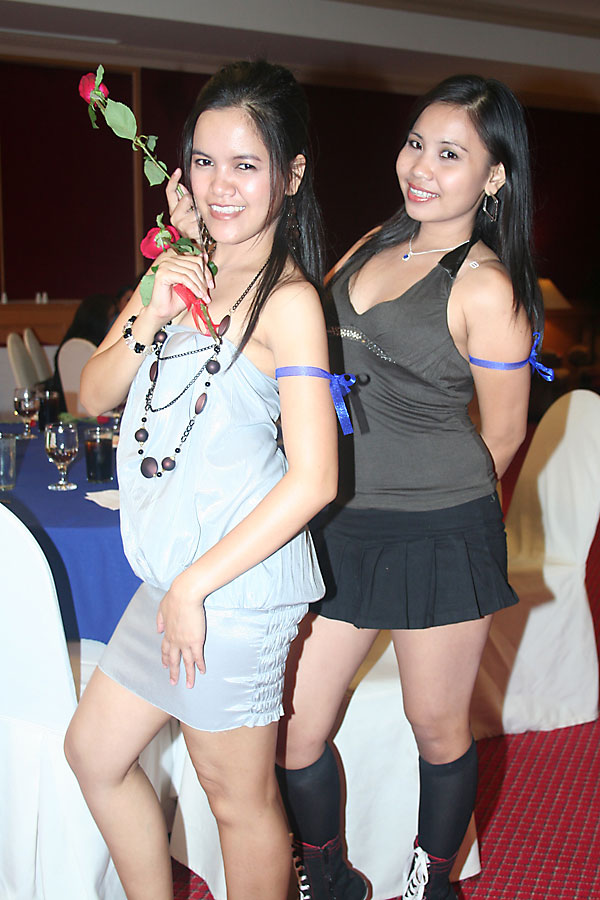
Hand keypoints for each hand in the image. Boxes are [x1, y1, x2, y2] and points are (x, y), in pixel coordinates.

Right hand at [149, 251, 212, 322]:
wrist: (164, 312)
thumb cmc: (176, 299)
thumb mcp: (192, 284)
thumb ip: (198, 271)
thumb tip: (206, 257)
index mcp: (176, 259)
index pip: (197, 260)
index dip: (207, 272)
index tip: (211, 285)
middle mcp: (169, 260)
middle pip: (195, 265)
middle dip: (204, 280)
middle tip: (206, 293)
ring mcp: (165, 265)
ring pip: (191, 272)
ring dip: (199, 285)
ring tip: (203, 296)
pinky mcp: (163, 273)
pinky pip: (184, 278)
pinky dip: (193, 287)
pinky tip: (198, 294)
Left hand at [157, 570, 206, 687]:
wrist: (185, 595)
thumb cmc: (175, 597)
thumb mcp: (162, 608)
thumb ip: (160, 620)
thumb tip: (158, 630)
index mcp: (167, 632)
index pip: (166, 649)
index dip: (166, 657)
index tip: (165, 665)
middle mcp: (175, 640)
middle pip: (174, 660)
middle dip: (174, 672)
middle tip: (173, 682)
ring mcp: (185, 642)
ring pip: (186, 662)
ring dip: (188, 674)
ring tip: (190, 685)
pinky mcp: (196, 641)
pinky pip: (198, 657)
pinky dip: (200, 665)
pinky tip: (202, 672)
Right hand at [167, 168, 200, 241]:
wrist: (198, 243)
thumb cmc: (194, 224)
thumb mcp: (189, 210)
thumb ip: (185, 198)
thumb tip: (182, 187)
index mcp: (173, 210)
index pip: (170, 192)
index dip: (173, 180)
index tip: (178, 171)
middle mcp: (174, 217)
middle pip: (186, 197)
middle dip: (193, 201)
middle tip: (196, 211)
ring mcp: (181, 224)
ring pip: (195, 208)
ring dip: (200, 213)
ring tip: (200, 221)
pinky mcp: (190, 230)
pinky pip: (200, 218)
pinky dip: (203, 221)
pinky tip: (202, 227)